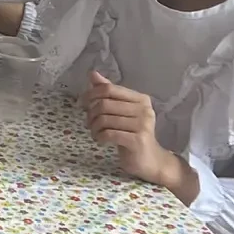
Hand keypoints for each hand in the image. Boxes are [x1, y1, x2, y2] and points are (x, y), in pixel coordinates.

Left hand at [80, 72, 194, 196]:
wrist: (150, 159)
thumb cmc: (132, 132)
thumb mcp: (121, 111)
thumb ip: (108, 92)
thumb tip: (93, 74)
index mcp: (140, 99)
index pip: (109, 89)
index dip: (90, 94)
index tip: (82, 104)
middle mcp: (144, 109)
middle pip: (104, 104)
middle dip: (90, 114)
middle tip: (89, 123)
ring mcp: (142, 125)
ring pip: (104, 119)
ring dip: (94, 127)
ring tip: (96, 133)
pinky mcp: (138, 140)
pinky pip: (109, 133)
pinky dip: (99, 137)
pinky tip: (101, 140)